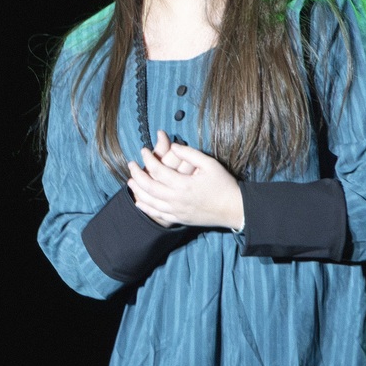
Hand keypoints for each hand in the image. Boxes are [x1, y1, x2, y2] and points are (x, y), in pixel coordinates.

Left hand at [127, 130, 243, 229]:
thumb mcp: (210, 164)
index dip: (148, 159)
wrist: (235, 209)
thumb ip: (190, 154)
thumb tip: (173, 146)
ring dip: (138, 190)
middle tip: (131, 164)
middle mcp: (177, 199)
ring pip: (150, 202)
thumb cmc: (224, 185)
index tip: (143, 150)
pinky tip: (139, 202)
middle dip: (137, 174)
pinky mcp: (179, 219)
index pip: (158, 170)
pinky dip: (146, 207)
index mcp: (184, 184)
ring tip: (130, 181)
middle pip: (149, 187)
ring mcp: (177, 211)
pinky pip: (158, 214)